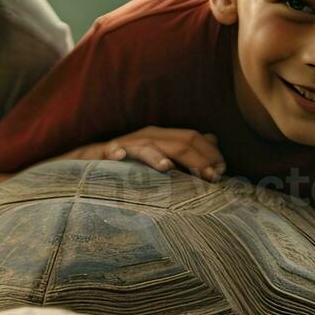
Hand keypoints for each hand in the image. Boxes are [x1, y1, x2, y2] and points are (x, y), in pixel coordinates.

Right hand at [69, 127, 225, 181]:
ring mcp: (128, 144)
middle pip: (178, 142)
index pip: (193, 138)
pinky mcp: (105, 153)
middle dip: (197, 159)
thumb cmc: (133, 163)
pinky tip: (120, 157)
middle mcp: (148, 136)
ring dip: (160, 157)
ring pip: (149, 146)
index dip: (210, 154)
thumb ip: (188, 148)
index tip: (222, 173)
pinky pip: (112, 151)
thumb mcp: (163, 155)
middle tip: (211, 178)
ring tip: (170, 168)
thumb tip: (213, 139)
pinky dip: (117, 153)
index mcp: (163, 137)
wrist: (92, 162)